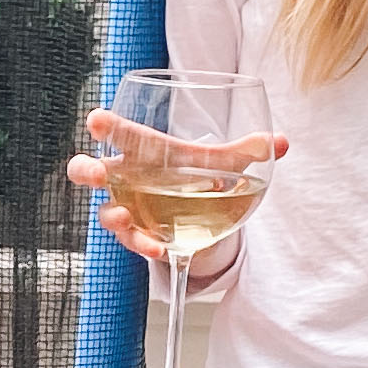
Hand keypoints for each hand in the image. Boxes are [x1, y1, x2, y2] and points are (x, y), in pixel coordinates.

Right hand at [66, 110, 287, 276]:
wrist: (204, 212)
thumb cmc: (202, 175)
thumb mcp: (225, 162)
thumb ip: (247, 151)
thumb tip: (279, 141)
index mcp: (143, 150)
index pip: (117, 133)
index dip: (104, 126)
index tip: (97, 121)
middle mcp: (125, 177)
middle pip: (87, 170)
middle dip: (87, 170)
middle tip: (98, 172)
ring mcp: (126, 208)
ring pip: (104, 212)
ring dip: (112, 215)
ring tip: (124, 217)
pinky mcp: (137, 235)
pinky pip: (132, 240)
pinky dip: (144, 243)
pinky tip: (160, 247)